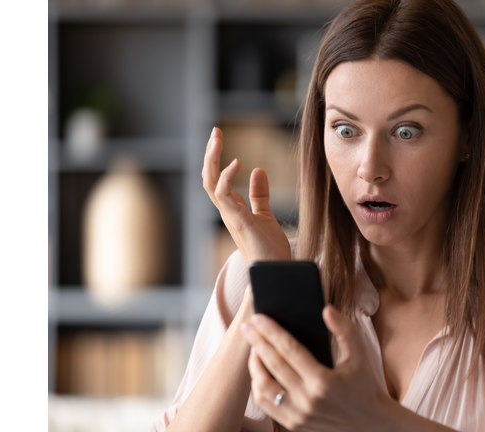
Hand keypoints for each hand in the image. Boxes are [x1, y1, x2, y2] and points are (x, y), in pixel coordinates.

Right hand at [202, 127, 290, 262]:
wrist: (274, 273)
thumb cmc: (269, 250)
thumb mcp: (265, 215)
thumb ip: (259, 195)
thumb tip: (257, 170)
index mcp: (232, 209)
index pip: (216, 179)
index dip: (215, 158)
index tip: (218, 137)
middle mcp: (227, 211)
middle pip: (209, 178)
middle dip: (210, 154)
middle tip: (215, 131)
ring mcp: (230, 216)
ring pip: (210, 183)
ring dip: (212, 160)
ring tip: (216, 139)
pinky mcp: (238, 222)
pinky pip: (224, 196)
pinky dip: (226, 178)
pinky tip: (236, 163)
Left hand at [240, 306, 390, 431]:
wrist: (369, 423)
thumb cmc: (364, 384)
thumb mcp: (361, 355)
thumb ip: (345, 329)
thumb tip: (326, 309)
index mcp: (324, 381)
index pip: (289, 350)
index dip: (271, 331)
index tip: (258, 317)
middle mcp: (308, 400)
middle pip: (272, 365)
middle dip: (256, 342)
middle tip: (247, 326)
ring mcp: (298, 415)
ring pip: (263, 387)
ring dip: (254, 365)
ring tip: (254, 348)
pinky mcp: (293, 424)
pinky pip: (266, 404)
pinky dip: (258, 385)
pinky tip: (260, 371)